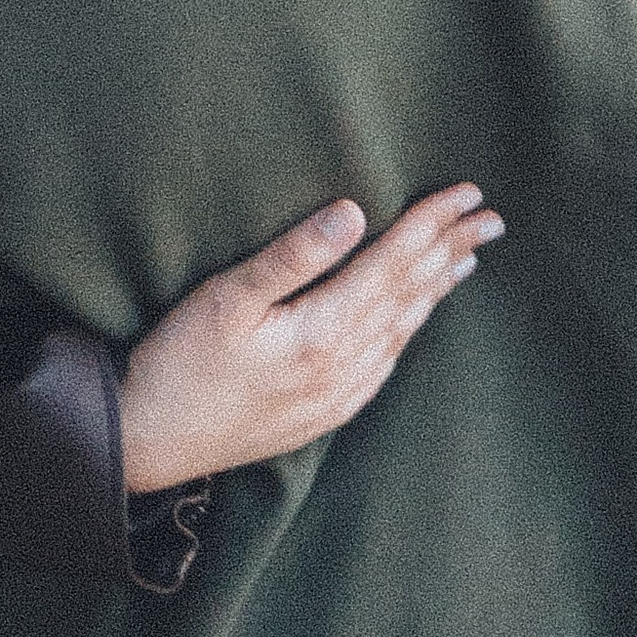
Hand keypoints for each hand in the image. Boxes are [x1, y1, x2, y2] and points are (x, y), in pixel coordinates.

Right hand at [119, 184, 500, 492]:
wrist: (144, 443)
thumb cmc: (178, 362)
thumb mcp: (228, 297)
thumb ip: (293, 254)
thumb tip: (355, 212)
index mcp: (324, 332)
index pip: (394, 263)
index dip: (432, 222)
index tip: (469, 192)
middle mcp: (343, 368)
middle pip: (410, 295)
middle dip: (451, 250)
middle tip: (492, 219)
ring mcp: (335, 396)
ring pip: (402, 330)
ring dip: (436, 290)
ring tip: (466, 258)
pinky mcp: (320, 415)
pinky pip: (382, 365)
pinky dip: (406, 331)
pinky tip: (412, 320)